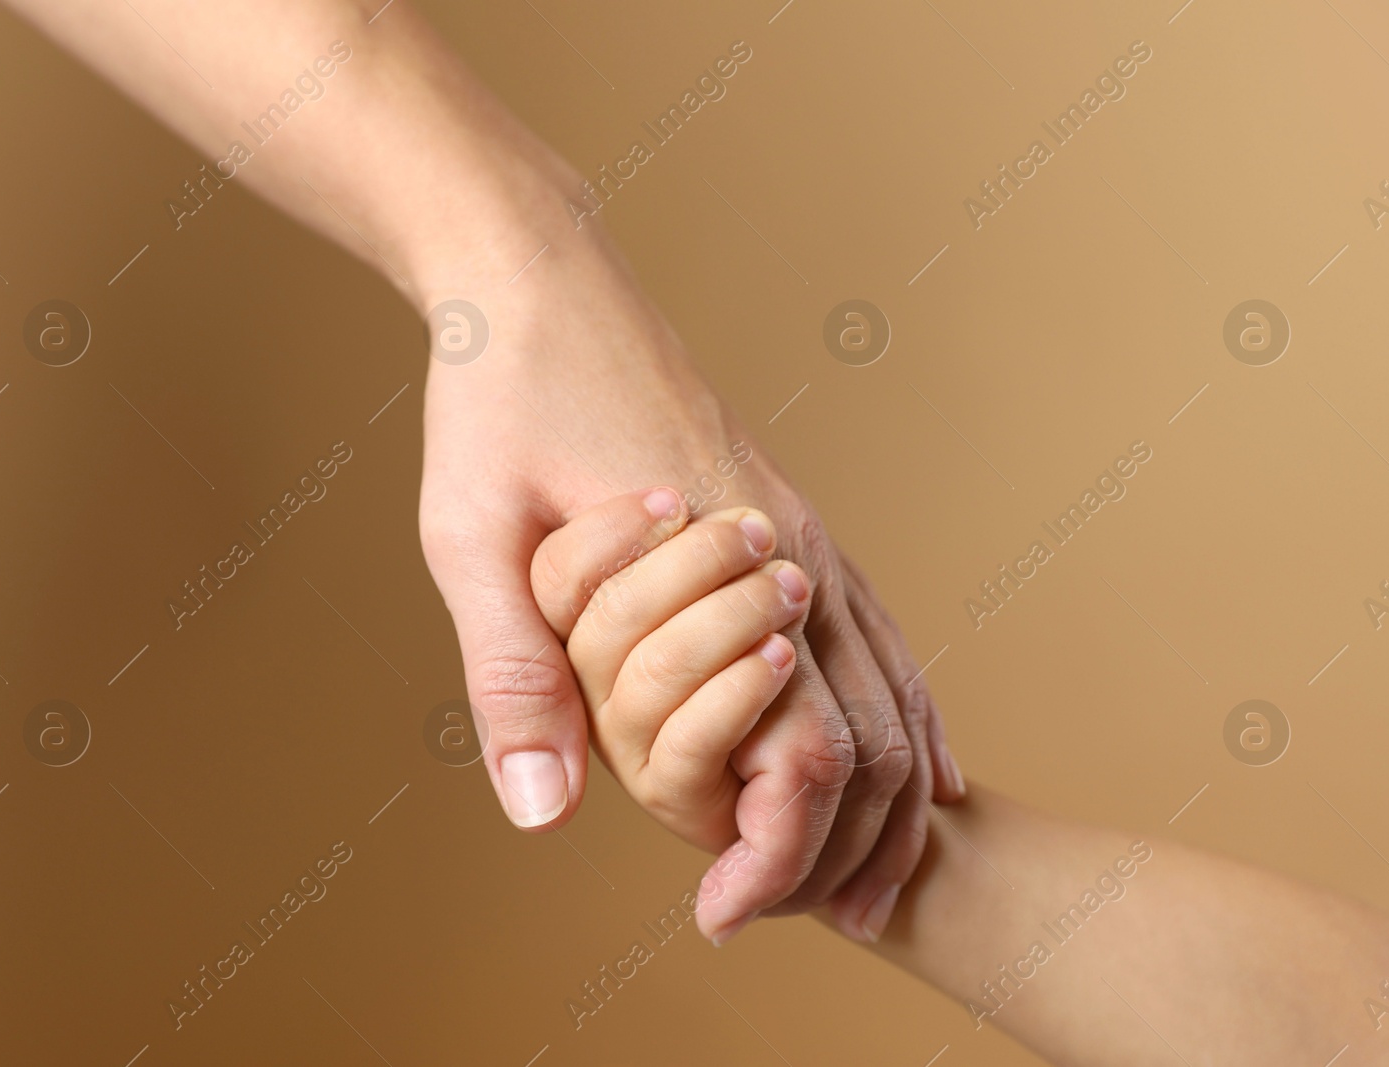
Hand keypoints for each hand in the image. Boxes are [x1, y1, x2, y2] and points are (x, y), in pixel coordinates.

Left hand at [418, 224, 964, 942]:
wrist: (539, 273)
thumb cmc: (500, 396)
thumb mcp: (472, 538)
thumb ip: (513, 673)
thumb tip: (542, 812)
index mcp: (723, 562)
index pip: (799, 747)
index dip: (776, 851)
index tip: (726, 915)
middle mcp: (788, 545)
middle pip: (876, 728)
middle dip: (857, 842)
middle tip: (830, 922)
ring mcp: (800, 521)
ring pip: (896, 679)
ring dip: (897, 788)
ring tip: (877, 877)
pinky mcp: (788, 506)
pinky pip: (879, 625)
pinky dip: (907, 708)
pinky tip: (916, 751)